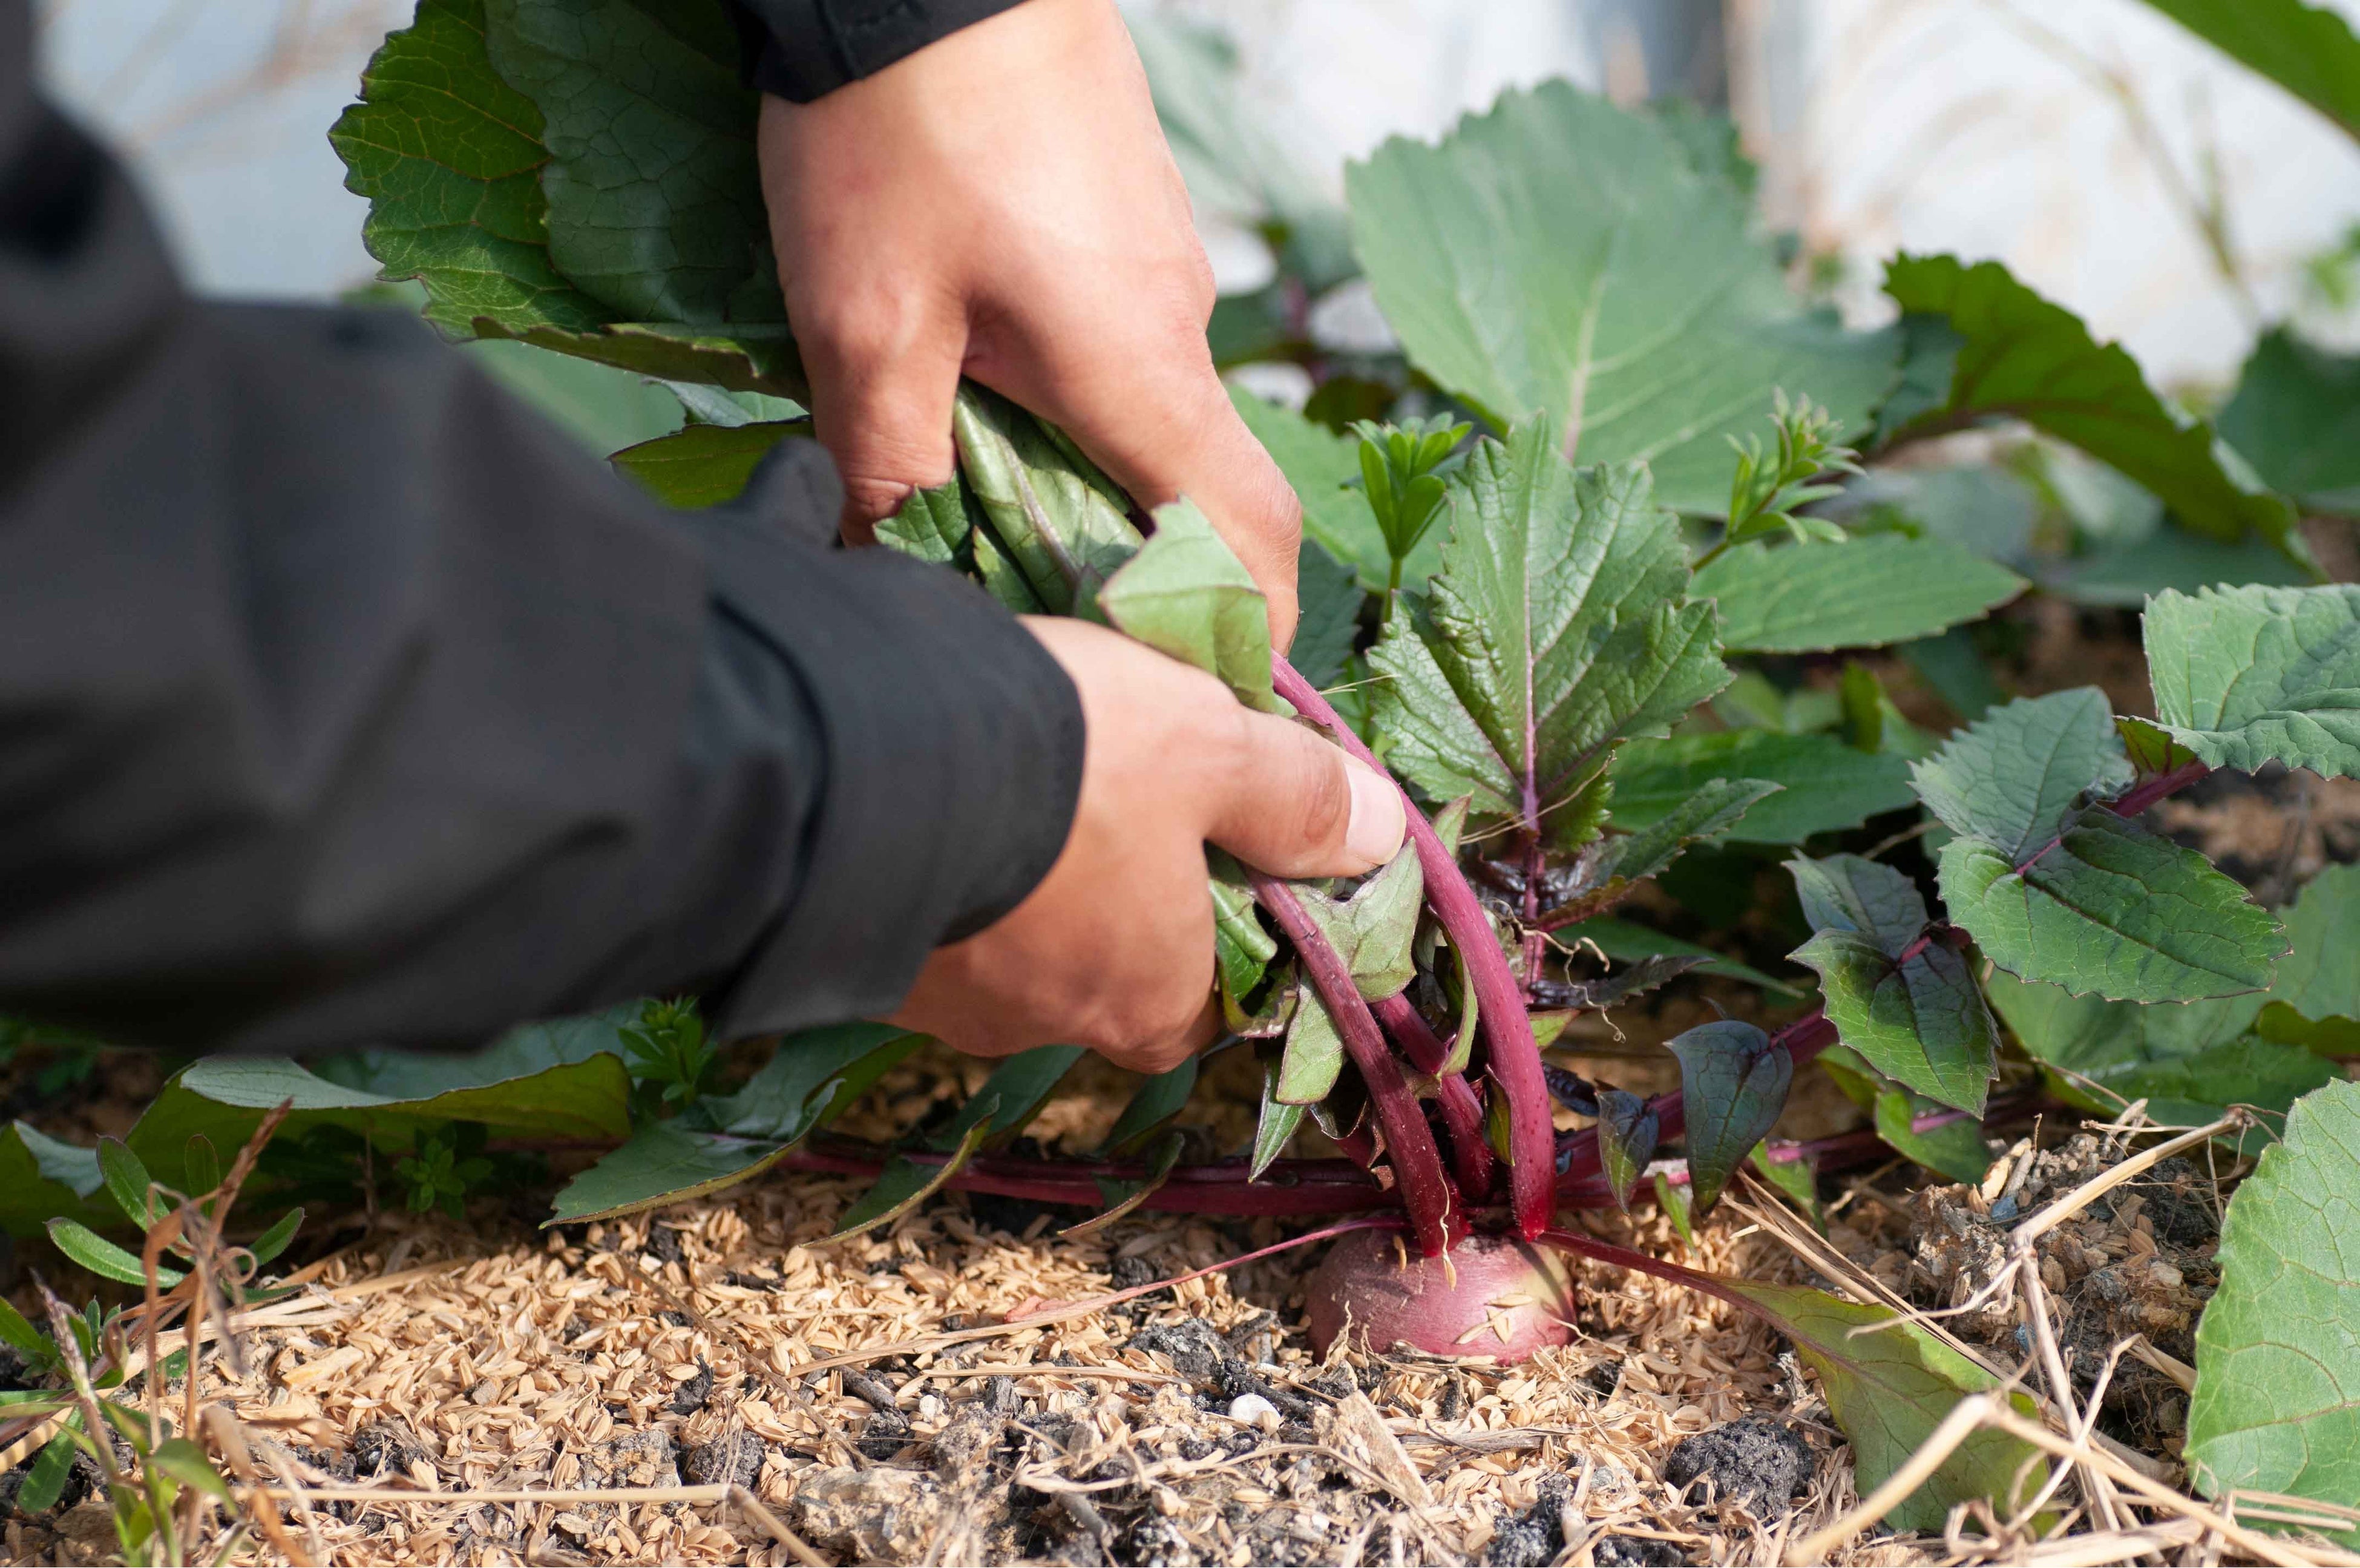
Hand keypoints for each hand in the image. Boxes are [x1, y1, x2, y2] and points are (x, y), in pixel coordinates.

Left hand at [757, 0, 1302, 643]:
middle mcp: (1179, 323)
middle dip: (1136, 569)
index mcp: (1142, 371)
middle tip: (1042, 618)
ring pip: (1146, 410)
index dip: (1246, 635)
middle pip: (1196, 486)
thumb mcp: (864, 319)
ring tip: (975, 499)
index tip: (1207, 697)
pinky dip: (1068, 393)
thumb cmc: (899, 131)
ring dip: (1083, 472)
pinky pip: (1116, 338)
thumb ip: (885, 464)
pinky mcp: (1120, 216)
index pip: (1251, 536)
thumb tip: (890, 564)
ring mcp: (1158, 262)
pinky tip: (974, 381)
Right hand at [891, 619, 1405, 1071]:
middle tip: (1103, 802)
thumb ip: (1295, 795)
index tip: (1211, 862)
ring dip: (1016, 882)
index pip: (1208, 1007)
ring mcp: (940, 1003)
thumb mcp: (1212, 745)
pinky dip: (936, 867)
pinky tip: (930, 795)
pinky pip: (919, 920)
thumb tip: (1379, 834)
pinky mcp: (857, 961)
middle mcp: (1047, 1025)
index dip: (1220, 940)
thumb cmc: (1072, 765)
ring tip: (1009, 783)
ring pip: (1006, 946)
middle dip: (1108, 905)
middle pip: (1104, 976)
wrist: (855, 767)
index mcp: (1150, 1000)